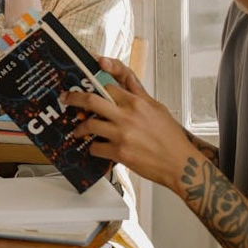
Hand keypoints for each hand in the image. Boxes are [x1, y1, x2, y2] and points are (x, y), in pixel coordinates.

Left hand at [60, 56, 200, 189]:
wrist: (181, 164)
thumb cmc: (171, 137)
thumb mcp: (156, 107)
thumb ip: (138, 94)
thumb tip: (124, 83)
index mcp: (136, 102)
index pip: (107, 87)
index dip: (95, 86)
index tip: (84, 87)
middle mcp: (127, 115)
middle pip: (91, 100)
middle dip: (74, 98)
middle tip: (66, 99)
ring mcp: (122, 134)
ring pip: (89, 124)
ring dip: (80, 128)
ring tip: (78, 131)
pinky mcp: (120, 152)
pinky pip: (96, 147)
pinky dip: (93, 147)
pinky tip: (95, 148)